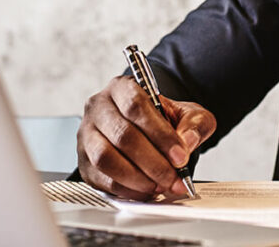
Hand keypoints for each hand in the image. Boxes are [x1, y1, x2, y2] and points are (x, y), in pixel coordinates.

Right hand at [77, 75, 215, 199]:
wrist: (148, 131)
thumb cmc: (164, 120)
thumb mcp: (188, 114)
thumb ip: (195, 123)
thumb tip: (187, 140)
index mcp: (122, 87)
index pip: (136, 106)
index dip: (160, 134)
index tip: (180, 156)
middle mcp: (99, 107)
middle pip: (123, 135)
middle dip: (153, 162)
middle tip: (173, 177)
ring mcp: (87, 135)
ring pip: (106, 159)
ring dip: (137, 178)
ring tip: (160, 185)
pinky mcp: (84, 161)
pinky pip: (102, 179)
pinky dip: (127, 189)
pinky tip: (146, 190)